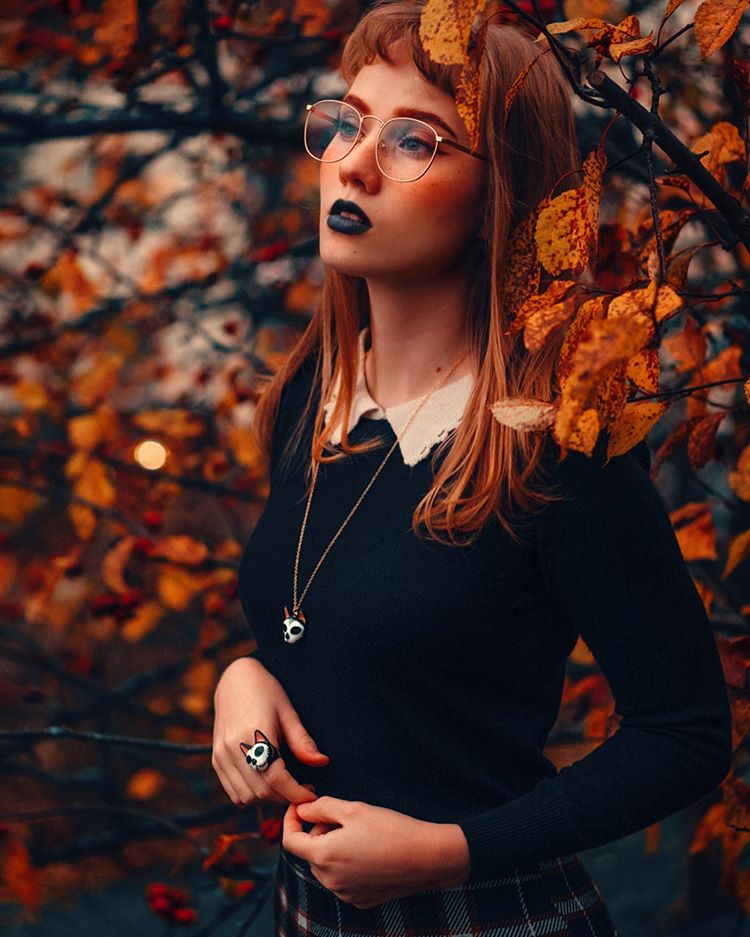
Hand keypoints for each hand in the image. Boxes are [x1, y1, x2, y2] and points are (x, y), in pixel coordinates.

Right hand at [211, 656, 328, 805]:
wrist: (235, 681)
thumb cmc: (266, 692)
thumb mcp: (288, 712)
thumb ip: (302, 741)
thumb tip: (322, 762)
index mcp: (253, 733)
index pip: (276, 777)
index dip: (296, 792)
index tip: (311, 795)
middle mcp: (233, 747)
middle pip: (261, 791)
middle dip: (285, 798)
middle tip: (302, 790)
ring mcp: (221, 755)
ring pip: (245, 797)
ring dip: (268, 800)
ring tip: (285, 788)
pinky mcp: (216, 759)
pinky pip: (233, 791)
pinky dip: (251, 796)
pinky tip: (267, 785)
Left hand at [282, 796, 469, 908]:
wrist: (427, 858)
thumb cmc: (391, 829)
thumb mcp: (354, 808)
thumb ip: (321, 807)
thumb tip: (302, 809)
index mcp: (324, 857)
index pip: (291, 841)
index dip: (291, 820)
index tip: (300, 806)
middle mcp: (330, 881)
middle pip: (310, 852)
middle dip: (318, 831)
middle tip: (343, 815)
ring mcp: (345, 894)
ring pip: (326, 866)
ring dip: (332, 847)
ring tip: (359, 832)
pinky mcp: (361, 900)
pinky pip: (342, 879)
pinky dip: (346, 863)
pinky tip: (369, 850)